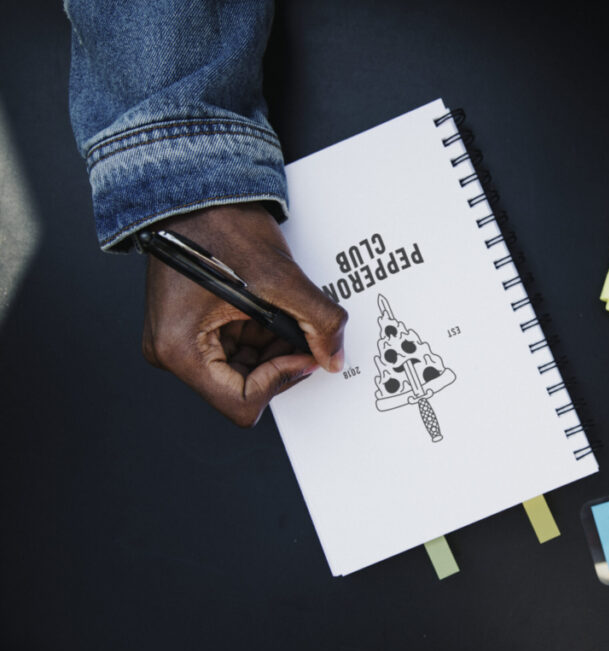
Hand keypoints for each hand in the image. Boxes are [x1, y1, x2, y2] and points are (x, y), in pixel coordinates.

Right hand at [142, 203, 346, 425]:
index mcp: (181, 350)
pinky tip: (273, 306)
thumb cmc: (220, 224)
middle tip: (301, 330)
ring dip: (274, 347)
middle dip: (280, 362)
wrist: (196, 190)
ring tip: (284, 309)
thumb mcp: (281, 278)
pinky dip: (264, 334)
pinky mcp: (196, 328)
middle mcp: (174, 353)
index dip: (280, 381)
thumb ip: (319, 322)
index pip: (241, 402)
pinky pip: (239, 348)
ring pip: (245, 370)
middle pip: (243, 388)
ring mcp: (184, 341)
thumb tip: (334, 357)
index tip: (303, 353)